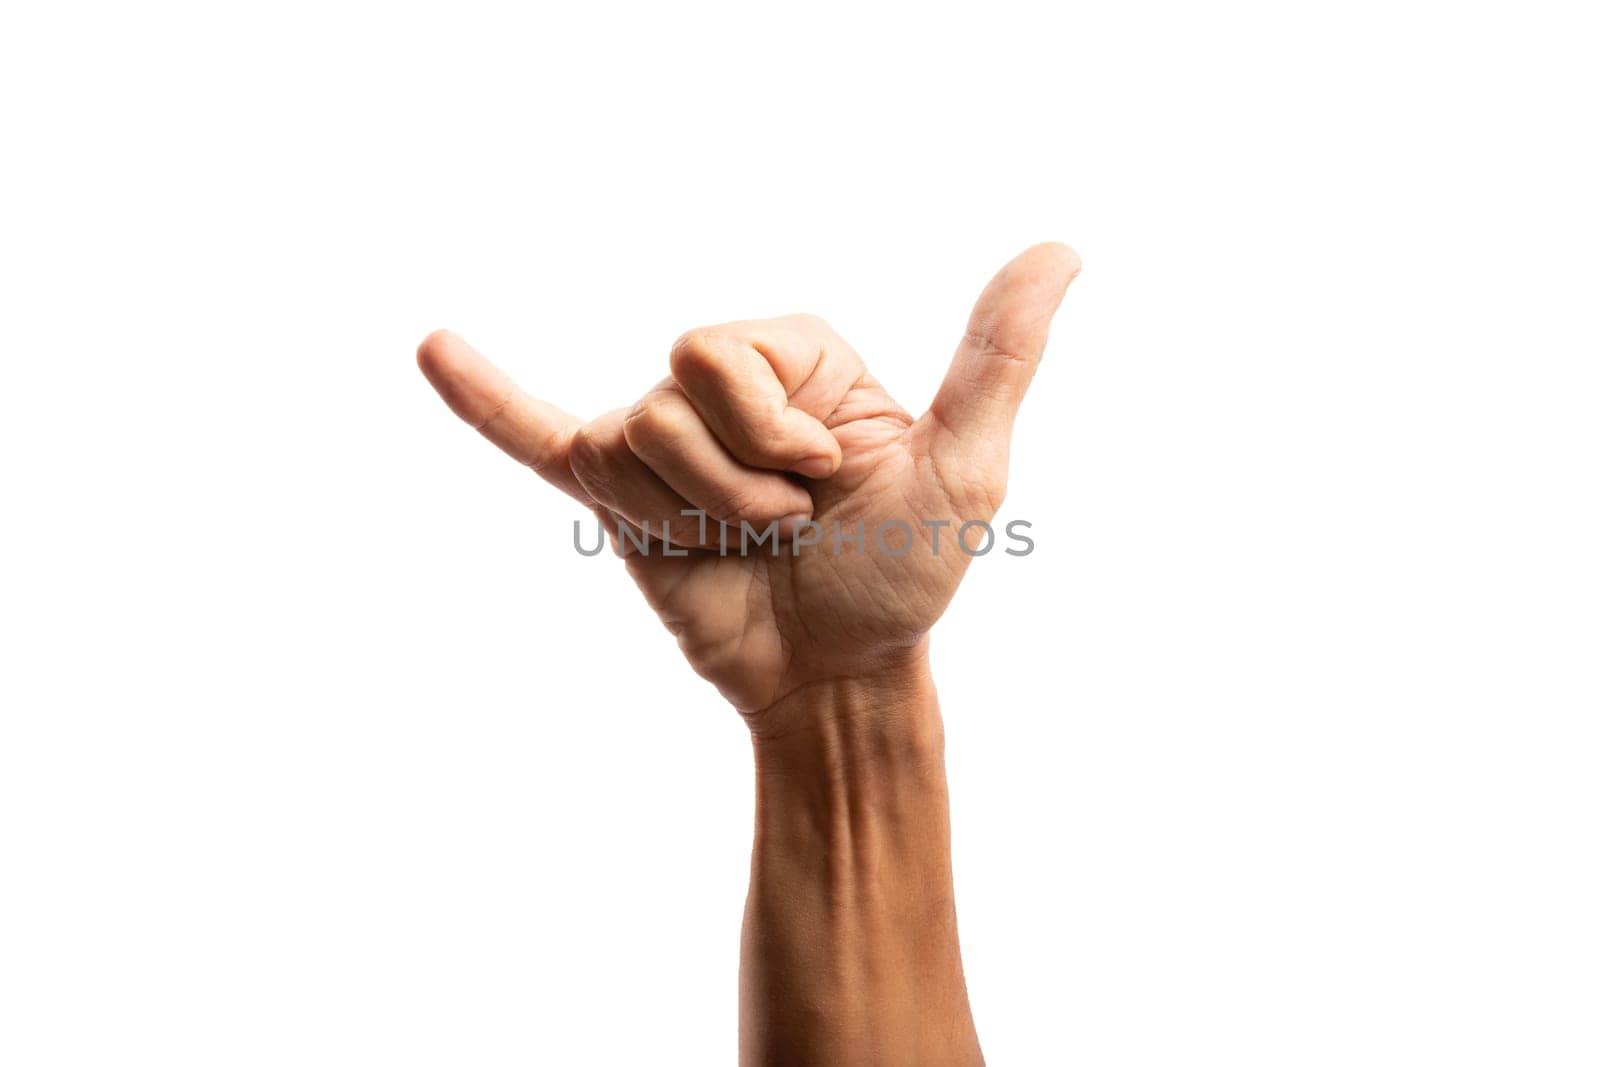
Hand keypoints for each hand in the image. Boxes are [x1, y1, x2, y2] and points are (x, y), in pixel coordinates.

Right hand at [416, 243, 1079, 720]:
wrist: (839, 680)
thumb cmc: (905, 577)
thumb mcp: (963, 466)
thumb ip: (996, 355)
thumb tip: (1061, 249)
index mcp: (795, 361)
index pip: (723, 353)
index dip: (768, 429)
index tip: (826, 481)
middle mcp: (722, 390)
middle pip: (668, 397)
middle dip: (731, 479)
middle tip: (784, 525)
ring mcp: (662, 443)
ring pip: (625, 445)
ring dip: (689, 514)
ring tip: (741, 545)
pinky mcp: (617, 500)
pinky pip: (536, 440)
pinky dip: (484, 401)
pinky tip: (433, 350)